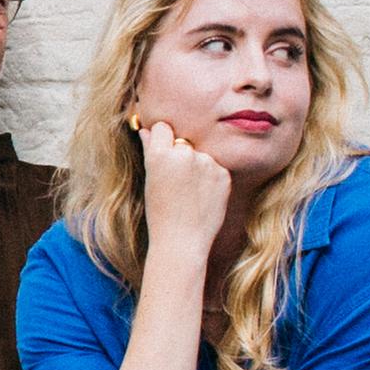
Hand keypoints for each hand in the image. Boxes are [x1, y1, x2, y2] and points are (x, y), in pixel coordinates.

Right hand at [138, 120, 233, 259]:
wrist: (182, 242)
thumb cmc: (160, 214)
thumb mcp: (150, 181)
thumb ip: (151, 150)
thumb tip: (145, 130)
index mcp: (160, 154)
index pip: (162, 127)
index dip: (161, 139)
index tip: (162, 152)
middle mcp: (184, 153)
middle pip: (182, 142)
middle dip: (179, 155)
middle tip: (176, 184)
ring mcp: (206, 163)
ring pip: (200, 155)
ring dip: (197, 168)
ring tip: (190, 195)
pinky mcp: (223, 173)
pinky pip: (215, 168)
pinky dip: (210, 180)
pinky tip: (203, 198)